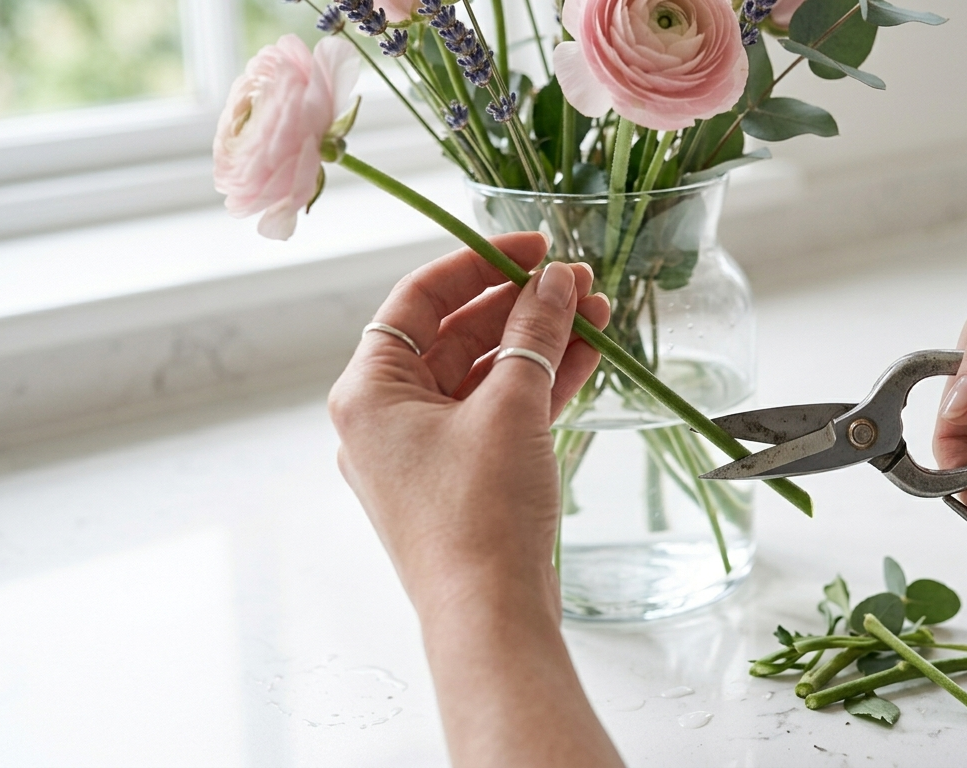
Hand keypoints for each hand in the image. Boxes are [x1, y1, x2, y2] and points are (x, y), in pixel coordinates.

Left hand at [328, 232, 623, 767]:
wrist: (491, 617)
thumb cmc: (481, 512)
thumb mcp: (511, 406)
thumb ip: (536, 332)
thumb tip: (558, 280)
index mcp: (369, 391)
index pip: (420, 298)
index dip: (481, 263)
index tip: (536, 247)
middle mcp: (385, 417)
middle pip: (455, 335)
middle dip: (522, 306)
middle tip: (579, 283)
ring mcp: (422, 451)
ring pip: (483, 375)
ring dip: (539, 344)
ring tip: (597, 314)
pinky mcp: (459, 480)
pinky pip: (495, 414)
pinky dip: (536, 387)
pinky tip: (585, 357)